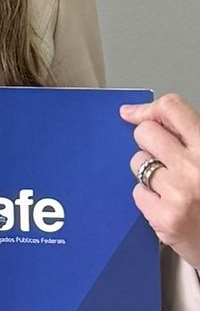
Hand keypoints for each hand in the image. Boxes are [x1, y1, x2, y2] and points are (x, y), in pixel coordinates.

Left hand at [122, 94, 199, 266]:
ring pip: (137, 162)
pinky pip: (137, 192)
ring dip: (148, 172)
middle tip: (162, 158)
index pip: (173, 108)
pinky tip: (168, 206)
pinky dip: (148, 199)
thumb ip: (189, 139)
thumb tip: (139, 115)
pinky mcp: (165, 217)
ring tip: (171, 186)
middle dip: (148, 143)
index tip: (133, 114)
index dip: (149, 109)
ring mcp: (179, 193)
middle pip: (145, 133)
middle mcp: (196, 167)